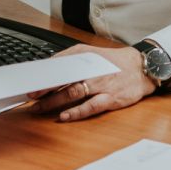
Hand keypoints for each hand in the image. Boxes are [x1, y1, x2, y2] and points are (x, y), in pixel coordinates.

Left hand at [29, 44, 154, 121]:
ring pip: (73, 92)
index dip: (42, 74)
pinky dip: (76, 112)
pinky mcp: (110, 98)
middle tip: (28, 96)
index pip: (59, 65)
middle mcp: (92, 69)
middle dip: (43, 88)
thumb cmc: (113, 62)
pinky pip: (90, 106)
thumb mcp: (91, 53)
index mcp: (85, 56)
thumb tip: (49, 66)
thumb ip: (70, 58)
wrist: (141, 68)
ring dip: (53, 101)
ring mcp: (101, 85)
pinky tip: (64, 116)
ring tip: (38, 107)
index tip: (28, 81)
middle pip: (63, 79)